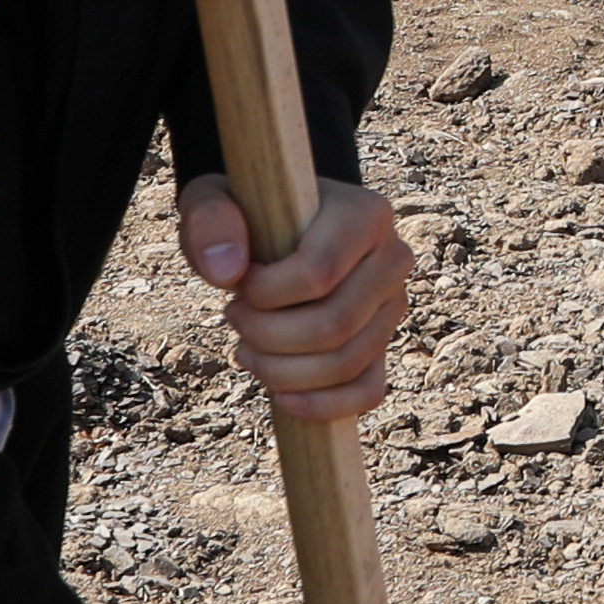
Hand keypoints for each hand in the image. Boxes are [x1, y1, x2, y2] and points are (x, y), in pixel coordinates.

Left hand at [179, 172, 411, 420]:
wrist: (278, 224)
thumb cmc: (248, 213)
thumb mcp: (216, 199)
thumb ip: (210, 221)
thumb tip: (225, 272)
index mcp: (366, 214)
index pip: (319, 273)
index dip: (264, 295)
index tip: (235, 286)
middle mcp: (392, 258)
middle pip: (334, 325)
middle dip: (268, 335)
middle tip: (233, 318)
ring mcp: (393, 304)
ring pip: (347, 362)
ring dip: (282, 370)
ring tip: (246, 349)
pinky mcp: (384, 342)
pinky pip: (368, 390)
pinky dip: (324, 404)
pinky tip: (283, 398)